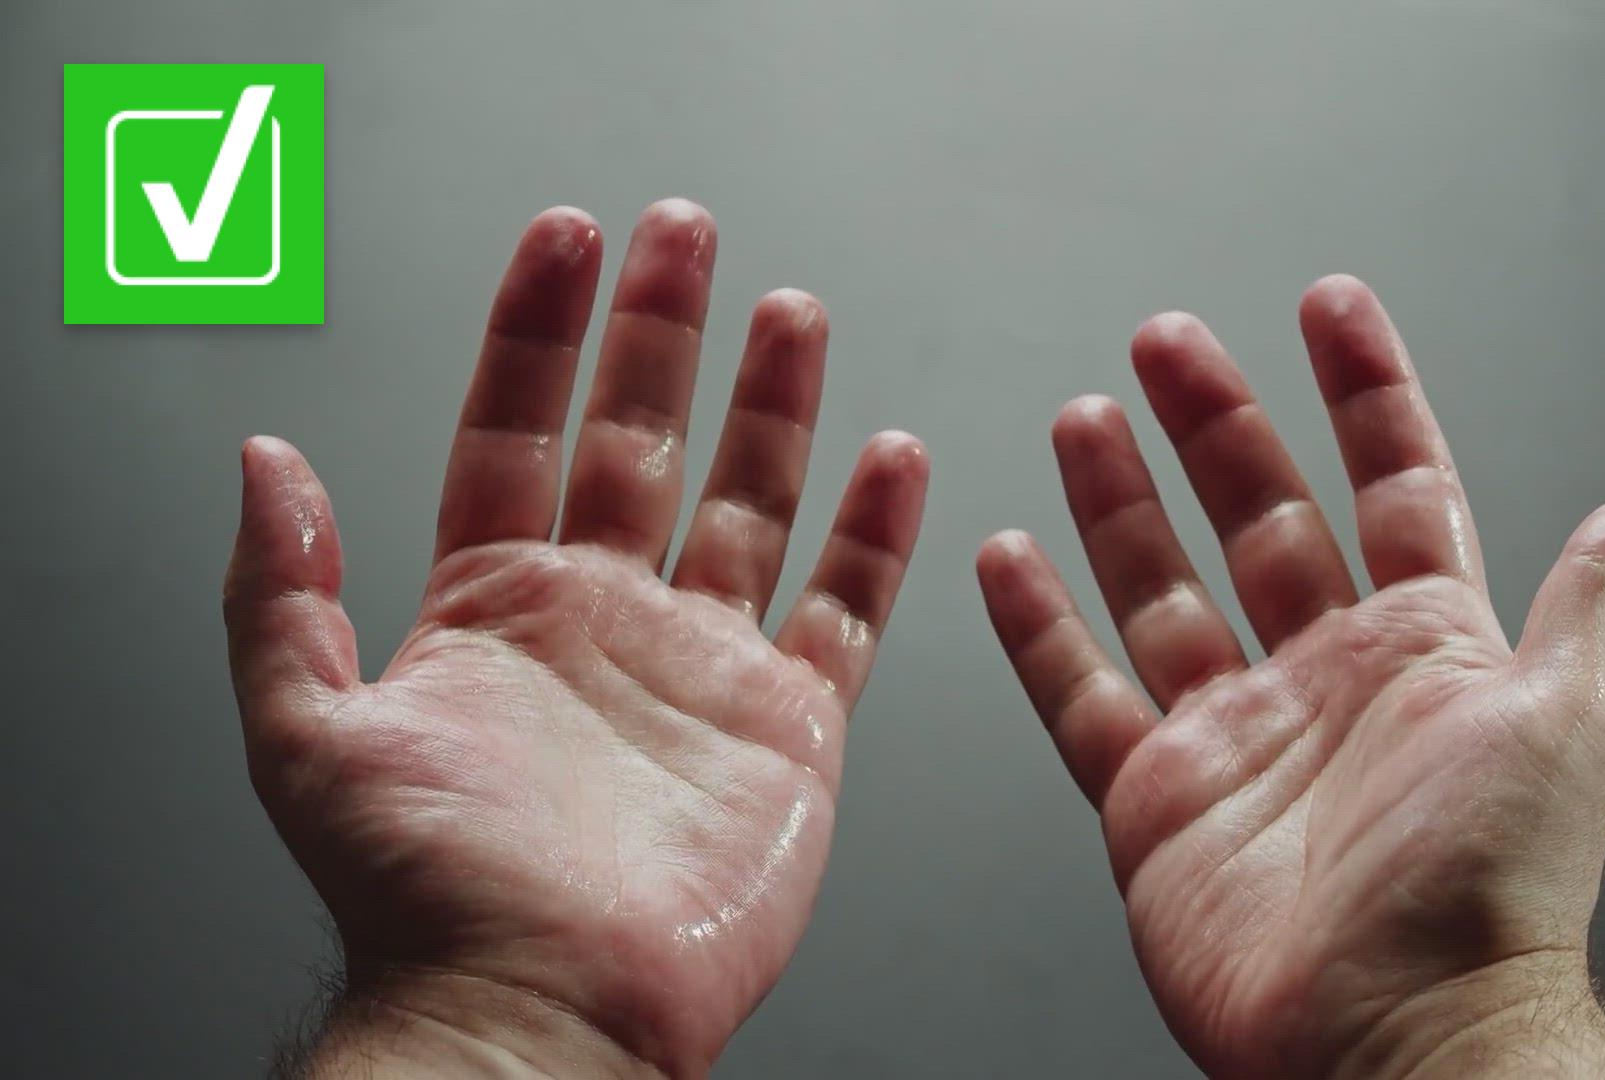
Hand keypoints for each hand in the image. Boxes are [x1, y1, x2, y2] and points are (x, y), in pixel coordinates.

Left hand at [225, 201, 929, 1077]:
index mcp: (496, 608)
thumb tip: (263, 461)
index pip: (515, 430)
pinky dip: (874, 536)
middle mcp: (603, 620)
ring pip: (749, 503)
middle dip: (661, 332)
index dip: (536, 331)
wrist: (547, 1011)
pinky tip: (890, 459)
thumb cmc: (429, 900)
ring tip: (789, 314)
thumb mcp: (307, 738)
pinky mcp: (788, 725)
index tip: (566, 240)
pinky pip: (844, 609)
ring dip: (773, 406)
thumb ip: (280, 595)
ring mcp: (701, 666)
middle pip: (641, 440)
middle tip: (684, 235)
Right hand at [977, 277, 1604, 1078]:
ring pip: (1162, 589)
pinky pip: (1083, 696)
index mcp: (1423, 646)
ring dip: (1122, 504)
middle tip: (1166, 341)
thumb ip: (1603, 590)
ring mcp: (1235, 735)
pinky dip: (1041, 630)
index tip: (1327, 305)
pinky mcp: (1157, 800)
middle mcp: (1325, 679)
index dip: (1361, 389)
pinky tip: (1010, 560)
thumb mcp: (1566, 711)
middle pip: (1259, 517)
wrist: (1396, 1035)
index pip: (1390, 482)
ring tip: (1085, 421)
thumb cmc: (1491, 888)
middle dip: (1213, 423)